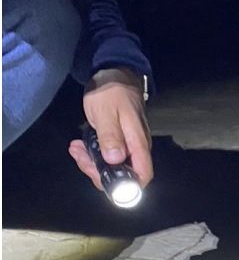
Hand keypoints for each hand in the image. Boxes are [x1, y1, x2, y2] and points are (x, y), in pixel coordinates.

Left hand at [68, 68, 152, 189]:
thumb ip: (111, 136)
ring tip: (75, 150)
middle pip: (124, 175)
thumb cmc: (111, 90)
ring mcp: (128, 145)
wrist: (114, 73)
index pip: (142, 175)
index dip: (127, 186)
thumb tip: (114, 160)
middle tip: (79, 157)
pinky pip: (107, 157)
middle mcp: (136, 148)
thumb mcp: (106, 111)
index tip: (103, 181)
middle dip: (99, 173)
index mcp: (138, 143)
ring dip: (92, 164)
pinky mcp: (118, 142)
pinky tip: (79, 146)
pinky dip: (92, 156)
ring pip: (113, 167)